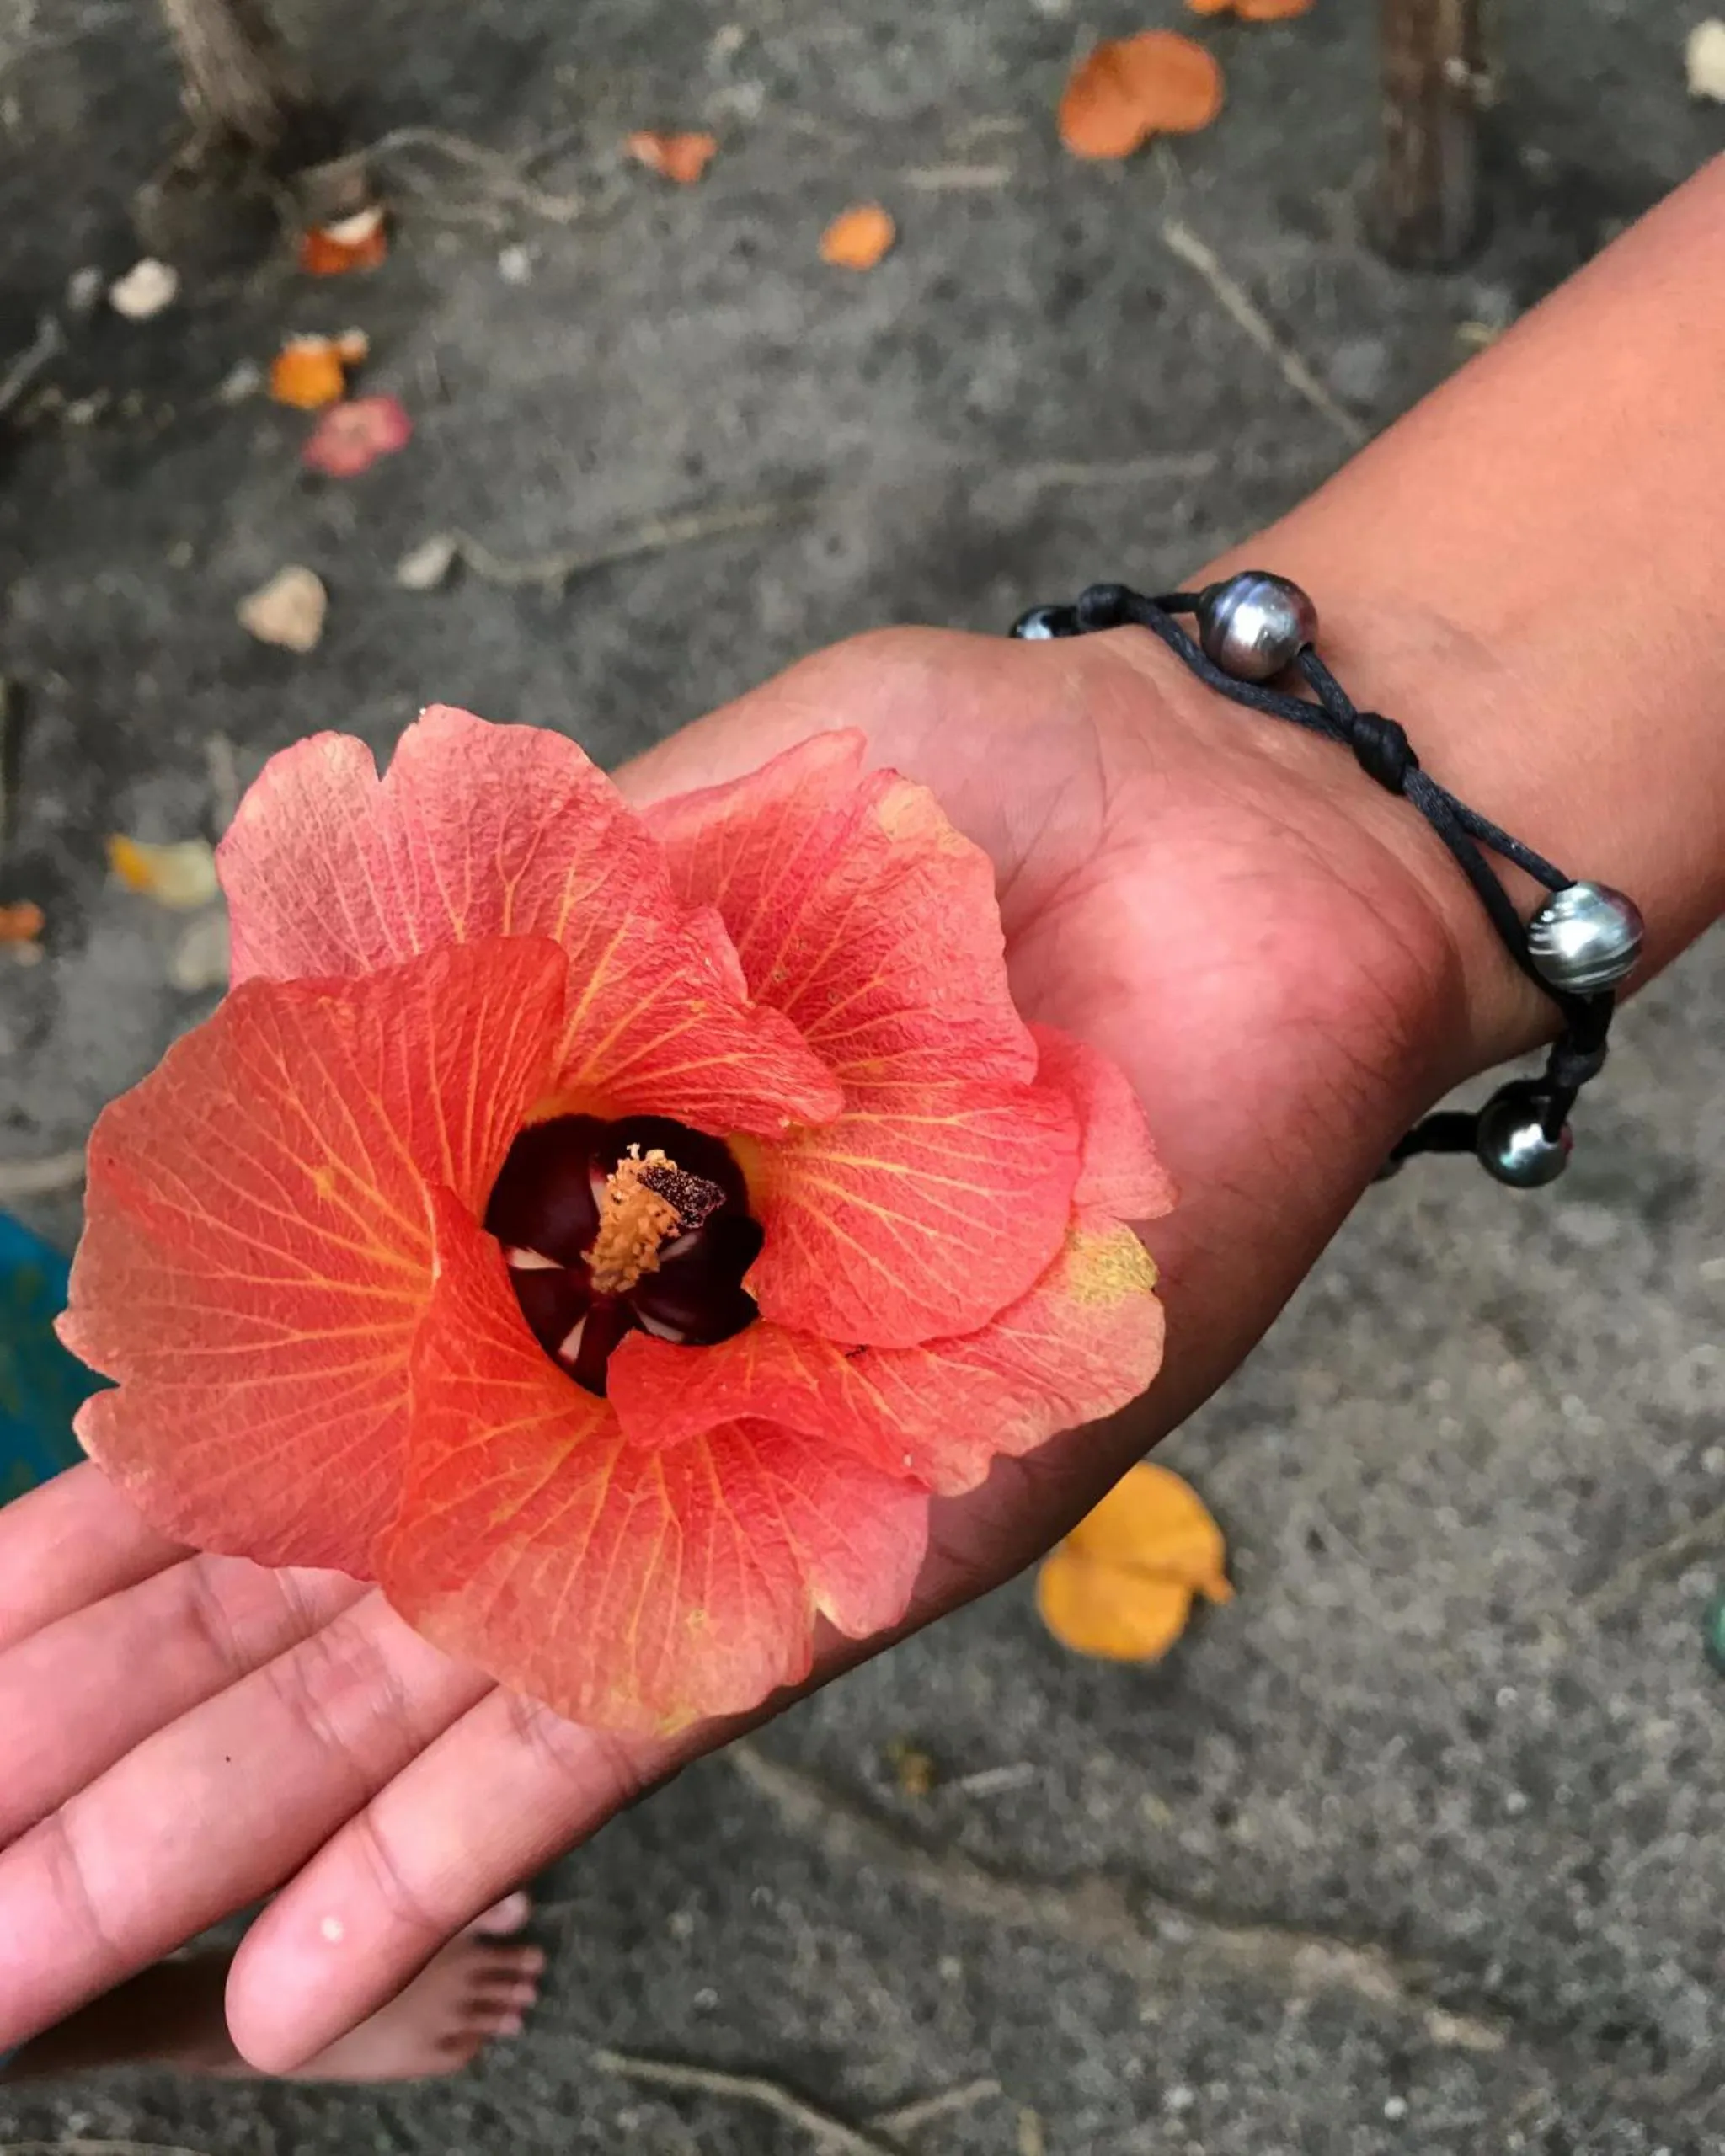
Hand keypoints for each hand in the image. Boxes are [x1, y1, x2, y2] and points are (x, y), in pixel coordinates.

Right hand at [0, 625, 1488, 2067]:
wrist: (1239, 844)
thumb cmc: (970, 800)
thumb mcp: (685, 824)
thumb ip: (491, 963)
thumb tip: (248, 1078)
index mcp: (542, 1212)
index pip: (274, 1395)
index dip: (108, 1513)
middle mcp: (609, 1376)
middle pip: (311, 1580)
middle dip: (106, 1719)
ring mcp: (721, 1467)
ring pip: (421, 1686)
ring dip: (216, 1828)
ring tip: (22, 1967)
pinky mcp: (867, 1522)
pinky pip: (635, 1705)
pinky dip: (467, 1836)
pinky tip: (304, 1979)